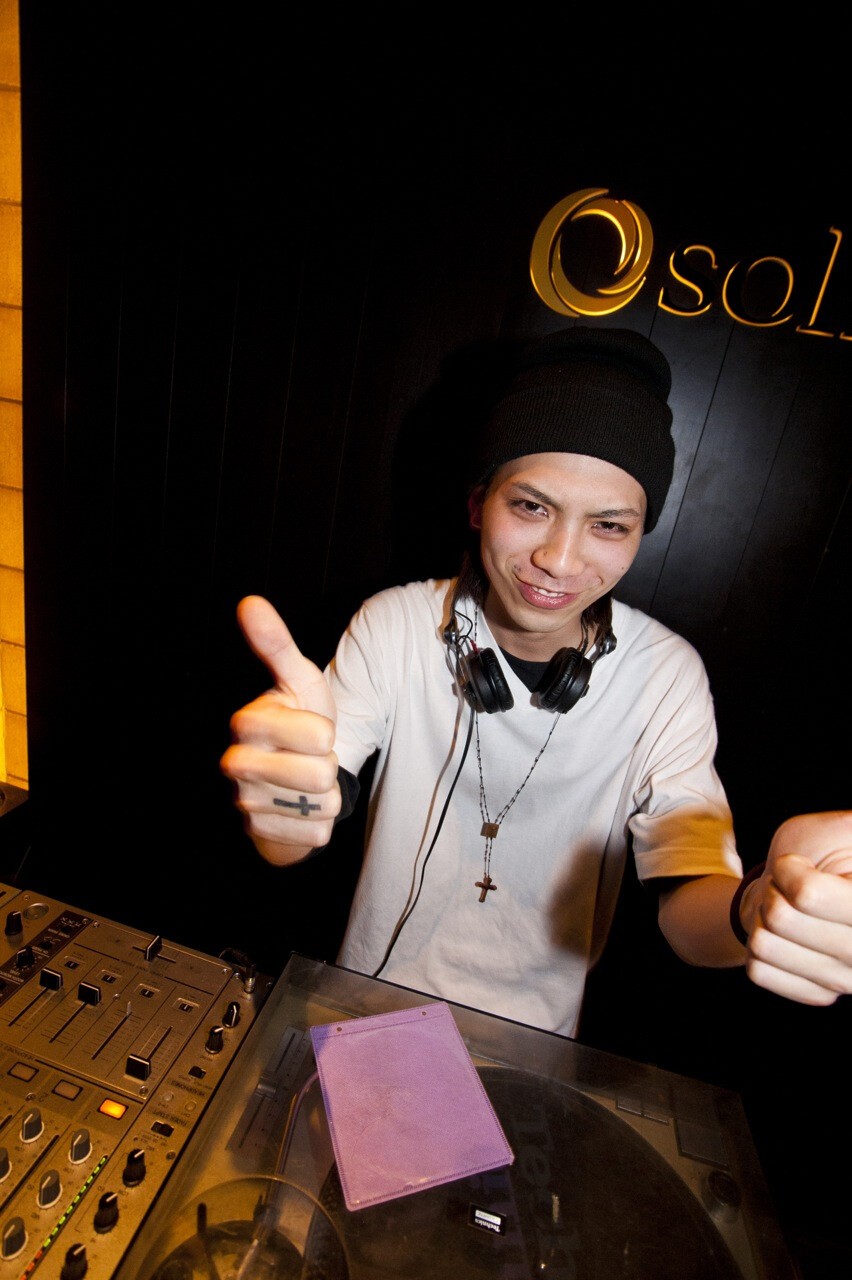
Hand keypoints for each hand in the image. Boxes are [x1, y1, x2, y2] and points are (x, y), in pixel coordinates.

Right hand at [220, 596, 340, 863]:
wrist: (287, 775)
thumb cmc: (298, 719)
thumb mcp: (298, 681)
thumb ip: (276, 644)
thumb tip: (250, 602)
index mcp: (247, 722)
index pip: (320, 735)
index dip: (327, 733)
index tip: (309, 729)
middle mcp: (236, 765)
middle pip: (321, 775)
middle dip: (327, 766)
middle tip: (308, 758)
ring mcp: (245, 803)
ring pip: (320, 806)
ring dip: (324, 795)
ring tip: (304, 781)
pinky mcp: (260, 835)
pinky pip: (316, 834)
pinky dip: (318, 822)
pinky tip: (298, 807)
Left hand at [744, 811, 851, 1005]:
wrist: (794, 891)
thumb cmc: (817, 853)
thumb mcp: (837, 828)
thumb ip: (848, 829)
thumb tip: (850, 840)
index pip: (807, 894)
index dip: (790, 870)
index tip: (799, 865)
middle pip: (780, 918)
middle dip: (774, 891)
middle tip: (790, 888)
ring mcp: (848, 979)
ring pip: (764, 944)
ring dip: (763, 917)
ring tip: (787, 909)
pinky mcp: (821, 995)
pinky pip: (758, 968)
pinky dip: (757, 944)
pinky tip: (784, 937)